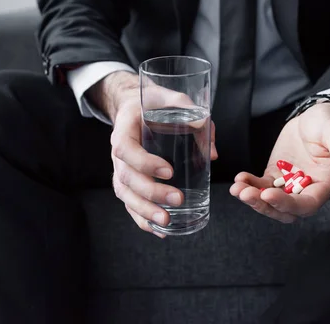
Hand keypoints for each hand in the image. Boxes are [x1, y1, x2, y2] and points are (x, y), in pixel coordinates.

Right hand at [88, 71, 217, 237]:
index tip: (169, 171)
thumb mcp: (173, 99)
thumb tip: (211, 153)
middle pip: (126, 177)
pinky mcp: (127, 180)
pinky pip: (129, 202)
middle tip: (178, 199)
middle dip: (151, 193)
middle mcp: (117, 151)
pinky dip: (141, 219)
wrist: (135, 106)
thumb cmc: (156, 102)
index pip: (126, 148)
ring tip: (166, 223)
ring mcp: (120, 168)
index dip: (145, 162)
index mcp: (124, 128)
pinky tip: (159, 230)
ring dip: (144, 211)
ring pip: (125, 194)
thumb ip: (194, 116)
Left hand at [230, 102, 329, 222]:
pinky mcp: (276, 176)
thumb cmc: (329, 123)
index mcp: (325, 185)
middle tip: (245, 194)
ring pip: (270, 201)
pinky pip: (261, 186)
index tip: (268, 194)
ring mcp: (289, 185)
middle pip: (285, 210)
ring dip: (253, 198)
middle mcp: (307, 190)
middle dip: (264, 206)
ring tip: (237, 189)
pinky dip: (249, 185)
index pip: (306, 205)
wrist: (314, 116)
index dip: (287, 204)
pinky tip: (239, 179)